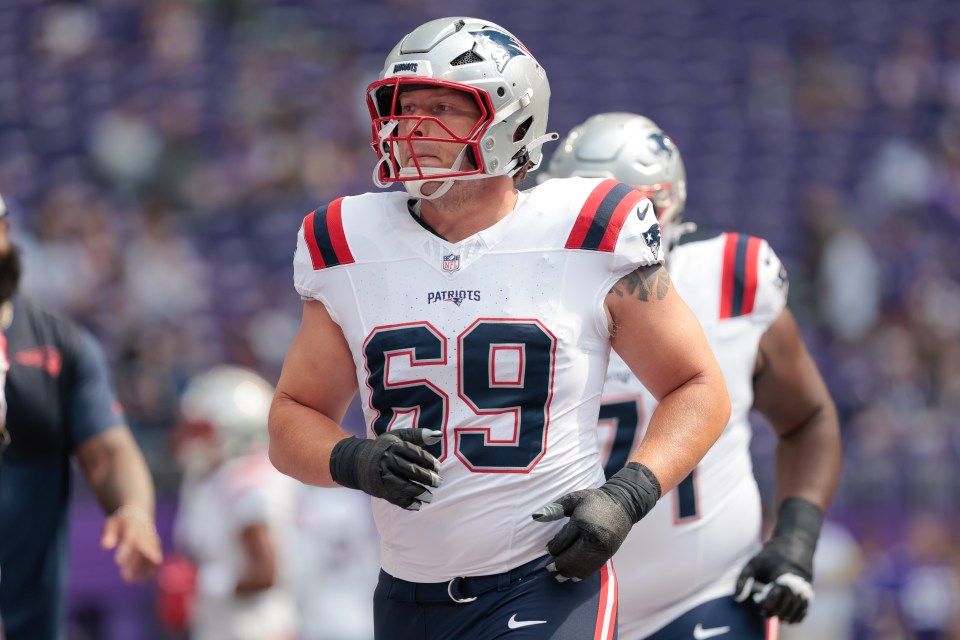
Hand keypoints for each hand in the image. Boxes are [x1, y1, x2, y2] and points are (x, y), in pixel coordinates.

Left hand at [101, 505, 162, 582]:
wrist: (139, 514)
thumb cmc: (121, 522)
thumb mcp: (111, 524)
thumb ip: (108, 534)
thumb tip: (105, 547)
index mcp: (133, 527)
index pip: (130, 539)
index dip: (126, 550)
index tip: (118, 563)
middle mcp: (145, 534)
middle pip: (143, 550)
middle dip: (136, 564)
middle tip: (125, 579)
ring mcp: (152, 540)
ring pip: (151, 556)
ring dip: (143, 569)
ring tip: (131, 581)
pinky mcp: (155, 547)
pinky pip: (156, 559)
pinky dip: (151, 569)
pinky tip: (143, 581)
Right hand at [329, 428, 441, 509]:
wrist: (359, 462)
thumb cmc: (385, 448)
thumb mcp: (398, 437)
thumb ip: (418, 435)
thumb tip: (438, 435)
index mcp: (393, 445)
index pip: (415, 454)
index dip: (429, 461)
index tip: (438, 468)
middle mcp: (386, 460)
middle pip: (410, 470)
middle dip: (426, 478)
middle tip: (438, 482)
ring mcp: (382, 476)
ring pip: (403, 486)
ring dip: (418, 492)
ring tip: (429, 497)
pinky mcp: (379, 489)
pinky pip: (395, 498)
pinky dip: (407, 503)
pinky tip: (417, 504)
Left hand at [533, 463, 659, 580]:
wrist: (623, 503)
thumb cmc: (595, 500)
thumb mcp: (574, 498)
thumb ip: (555, 508)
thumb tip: (536, 516)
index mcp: (582, 523)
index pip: (563, 541)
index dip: (553, 548)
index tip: (547, 550)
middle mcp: (593, 537)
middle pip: (572, 557)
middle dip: (559, 565)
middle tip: (549, 568)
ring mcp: (602, 548)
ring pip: (582, 566)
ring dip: (569, 572)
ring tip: (558, 576)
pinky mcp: (609, 553)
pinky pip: (593, 568)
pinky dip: (582, 574)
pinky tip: (573, 576)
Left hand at [734, 497, 822, 623]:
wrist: (795, 546)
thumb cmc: (770, 556)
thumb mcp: (753, 563)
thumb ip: (742, 580)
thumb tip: (737, 599)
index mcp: (782, 578)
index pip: (772, 601)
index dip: (761, 604)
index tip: (756, 597)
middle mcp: (796, 587)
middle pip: (782, 610)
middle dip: (770, 612)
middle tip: (763, 605)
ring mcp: (804, 591)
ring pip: (793, 614)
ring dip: (780, 616)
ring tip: (771, 610)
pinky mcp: (809, 594)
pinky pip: (803, 613)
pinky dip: (793, 617)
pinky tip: (784, 615)